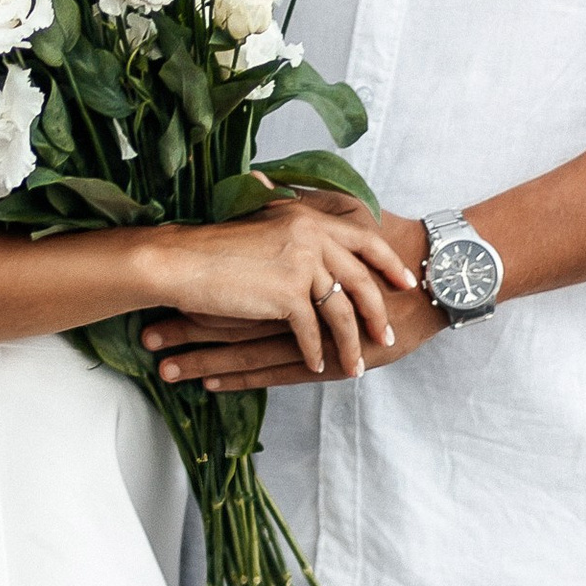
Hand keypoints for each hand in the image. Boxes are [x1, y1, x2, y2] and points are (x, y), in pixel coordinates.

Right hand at [130, 199, 422, 384]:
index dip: (386, 263)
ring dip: (350, 344)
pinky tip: (317, 367)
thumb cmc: (212, 249)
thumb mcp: (261, 228)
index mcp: (308, 218)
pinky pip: (313, 331)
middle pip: (361, 279)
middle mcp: (312, 236)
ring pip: (341, 311)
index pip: (363, 239)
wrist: (181, 261)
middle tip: (386, 335)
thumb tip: (313, 249)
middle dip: (377, 312)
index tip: (404, 281)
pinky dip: (315, 352)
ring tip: (355, 366)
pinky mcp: (287, 294)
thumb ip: (292, 232)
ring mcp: (302, 264)